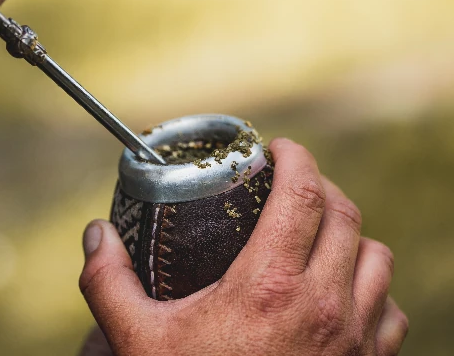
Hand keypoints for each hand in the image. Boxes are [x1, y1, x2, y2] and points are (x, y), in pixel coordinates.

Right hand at [79, 139, 407, 354]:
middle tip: (291, 185)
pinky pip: (390, 308)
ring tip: (320, 234)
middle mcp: (325, 304)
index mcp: (270, 286)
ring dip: (351, 235)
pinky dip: (372, 288)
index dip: (295, 157)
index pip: (302, 194)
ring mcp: (355, 337)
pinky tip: (342, 291)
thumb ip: (108, 282)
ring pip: (376, 256)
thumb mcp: (138, 340)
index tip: (279, 148)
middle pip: (344, 215)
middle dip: (320, 186)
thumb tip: (94, 235)